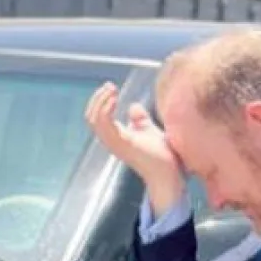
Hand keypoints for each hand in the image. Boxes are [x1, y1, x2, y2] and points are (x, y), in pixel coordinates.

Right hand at [84, 82, 184, 215]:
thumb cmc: (162, 156)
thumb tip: (133, 106)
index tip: (111, 87)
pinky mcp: (121, 143)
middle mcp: (111, 141)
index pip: (96, 118)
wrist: (169, 174)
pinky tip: (115, 99)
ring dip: (101, 101)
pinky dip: (106, 109)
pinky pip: (104, 124)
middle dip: (97, 98)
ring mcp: (114, 143)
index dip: (99, 101)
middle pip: (91, 117)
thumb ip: (140, 120)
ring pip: (94, 119)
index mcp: (115, 138)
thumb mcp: (149, 131)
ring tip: (112, 90)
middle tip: (109, 86)